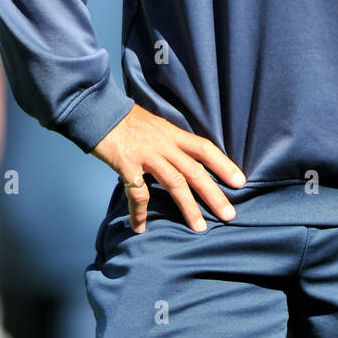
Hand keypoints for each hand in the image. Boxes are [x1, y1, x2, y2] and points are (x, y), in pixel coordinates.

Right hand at [91, 103, 246, 233]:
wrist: (97, 110)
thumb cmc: (125, 119)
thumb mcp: (155, 125)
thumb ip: (169, 141)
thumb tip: (183, 157)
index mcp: (173, 134)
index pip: (205, 148)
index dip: (224, 165)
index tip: (240, 182)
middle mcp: (164, 144)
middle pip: (196, 171)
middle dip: (214, 194)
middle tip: (230, 215)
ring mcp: (146, 154)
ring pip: (175, 184)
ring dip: (189, 208)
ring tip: (200, 227)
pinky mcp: (127, 164)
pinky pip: (138, 193)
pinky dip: (140, 213)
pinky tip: (141, 227)